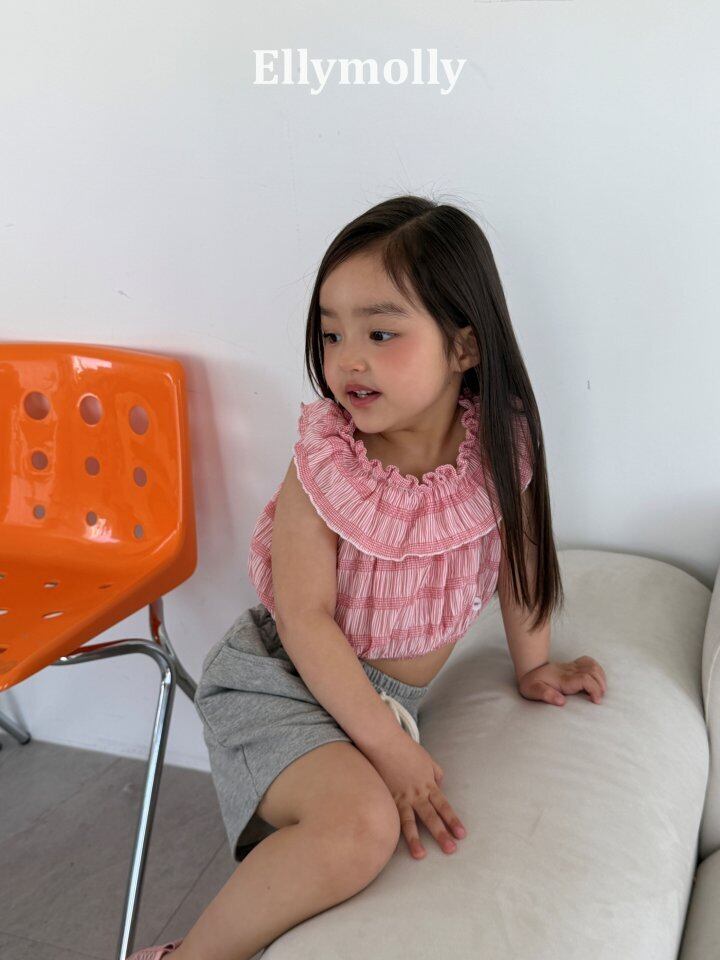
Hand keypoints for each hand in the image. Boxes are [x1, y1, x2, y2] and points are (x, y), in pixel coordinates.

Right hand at [365, 733, 466, 858]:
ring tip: (420, 855)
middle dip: (441, 834)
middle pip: (431, 817)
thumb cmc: (406, 749)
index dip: (452, 820)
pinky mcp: (386, 797)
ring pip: (409, 821)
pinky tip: (393, 844)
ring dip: (416, 839)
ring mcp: (400, 797)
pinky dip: (394, 830)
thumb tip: (440, 784)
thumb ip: (435, 773)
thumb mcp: (427, 759)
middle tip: (451, 849)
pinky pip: (392, 816)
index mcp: (428, 784)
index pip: (443, 806)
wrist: (385, 742)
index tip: (461, 834)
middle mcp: (416, 793)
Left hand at [517, 656, 606, 706]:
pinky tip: (597, 680)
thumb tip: (561, 701)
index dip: (594, 689)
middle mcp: (569, 671)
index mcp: (563, 679)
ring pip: (592, 666)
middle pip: (592, 672)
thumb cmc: (531, 684)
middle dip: (600, 685)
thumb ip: (546, 695)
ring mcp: (572, 666)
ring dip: (601, 678)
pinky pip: (589, 662)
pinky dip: (597, 670)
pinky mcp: (573, 665)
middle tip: (598, 698)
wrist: (528, 671)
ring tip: (600, 691)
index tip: (596, 701)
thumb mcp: (533, 691)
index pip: (585, 679)